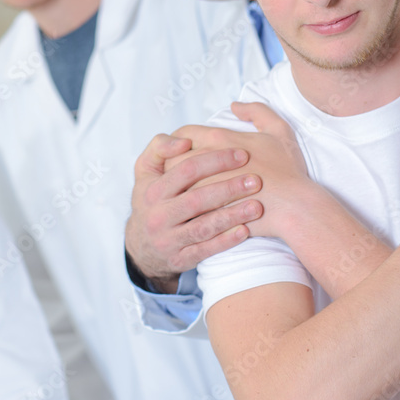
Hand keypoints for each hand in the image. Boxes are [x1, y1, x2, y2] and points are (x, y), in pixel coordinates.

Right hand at [125, 133, 263, 292]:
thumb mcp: (145, 169)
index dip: (215, 160)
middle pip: (197, 199)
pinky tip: (245, 231)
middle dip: (229, 188)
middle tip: (256, 180)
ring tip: (257, 206)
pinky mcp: (180, 259)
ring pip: (203, 227)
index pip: (186, 171)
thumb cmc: (152, 199)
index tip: (242, 154)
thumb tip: (186, 140)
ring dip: (232, 216)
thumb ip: (160, 146)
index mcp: (153, 190)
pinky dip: (225, 241)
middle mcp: (158, 215)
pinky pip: (205, 250)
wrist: (142, 245)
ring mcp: (168, 239)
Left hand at [168, 101, 310, 238]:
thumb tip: (235, 105)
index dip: (178, 141)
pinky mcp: (206, 212)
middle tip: (179, 174)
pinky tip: (192, 212)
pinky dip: (184, 209)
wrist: (294, 207)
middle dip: (172, 165)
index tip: (184, 150)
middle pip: (172, 159)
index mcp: (219, 139)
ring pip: (174, 185)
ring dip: (175, 188)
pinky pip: (184, 208)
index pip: (182, 133)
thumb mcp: (279, 131)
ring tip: (183, 193)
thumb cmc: (288, 170)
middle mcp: (206, 161)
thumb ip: (257, 111)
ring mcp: (204, 188)